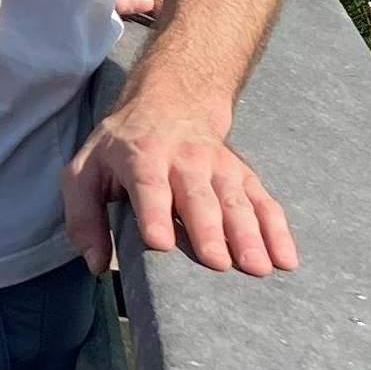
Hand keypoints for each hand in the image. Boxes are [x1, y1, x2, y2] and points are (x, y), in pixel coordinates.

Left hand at [62, 93, 297, 279]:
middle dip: (208, 229)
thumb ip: (83, 216)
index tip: (159, 243)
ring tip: (258, 268)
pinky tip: (287, 259)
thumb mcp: (86, 170)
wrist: (171, 101)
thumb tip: (96, 263)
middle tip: (218, 264)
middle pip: (198, 196)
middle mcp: (184, 159)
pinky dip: (277, 229)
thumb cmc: (122, 147)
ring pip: (235, 200)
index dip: (154, 212)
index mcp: (141, 156)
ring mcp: (219, 166)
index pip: (148, 184)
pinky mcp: (243, 175)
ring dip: (248, 233)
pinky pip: (264, 201)